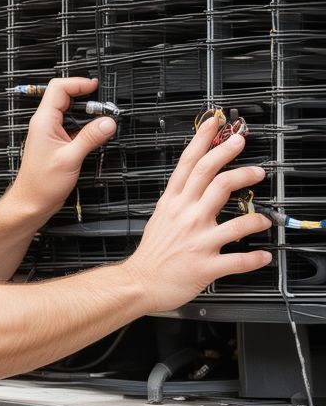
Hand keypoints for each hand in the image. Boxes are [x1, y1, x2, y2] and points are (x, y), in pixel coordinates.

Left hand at [8, 78, 117, 218]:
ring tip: (103, 118)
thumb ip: (90, 137)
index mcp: (44, 121)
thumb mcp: (70, 158)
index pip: (59, 88)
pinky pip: (72, 126)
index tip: (96, 86)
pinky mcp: (56, 143)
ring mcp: (50, 132)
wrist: (32, 202)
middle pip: (65, 96)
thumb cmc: (41, 184)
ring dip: (87, 112)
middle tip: (104, 103)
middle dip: (86, 96)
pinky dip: (85, 126)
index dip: (78, 83)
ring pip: (70, 111)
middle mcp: (45, 124)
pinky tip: (96, 134)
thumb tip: (108, 122)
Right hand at [122, 117, 272, 311]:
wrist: (139, 281)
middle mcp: (186, 216)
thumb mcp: (160, 215)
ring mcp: (197, 240)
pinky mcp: (206, 265)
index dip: (204, 140)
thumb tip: (198, 181)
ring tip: (266, 215)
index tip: (217, 124)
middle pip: (213, 178)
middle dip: (232, 158)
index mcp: (173, 203)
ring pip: (235, 220)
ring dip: (257, 216)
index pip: (189, 163)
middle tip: (244, 146)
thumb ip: (180, 198)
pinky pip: (238, 259)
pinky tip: (264, 254)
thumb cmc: (152, 252)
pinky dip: (255, 257)